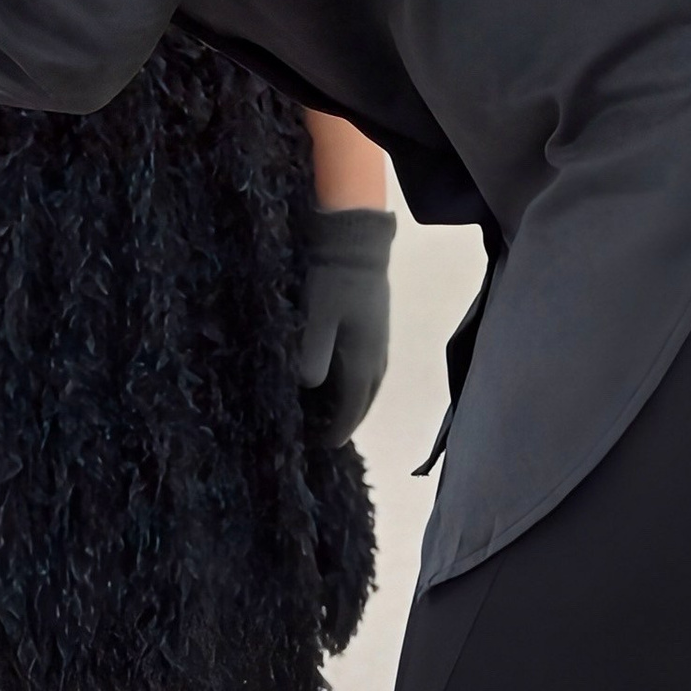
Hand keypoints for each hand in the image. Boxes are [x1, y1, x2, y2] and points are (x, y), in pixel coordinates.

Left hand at [297, 204, 393, 442]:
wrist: (356, 245)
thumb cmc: (332, 283)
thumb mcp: (316, 319)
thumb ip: (313, 355)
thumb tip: (309, 387)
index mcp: (363, 361)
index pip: (353, 408)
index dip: (338, 430)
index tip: (322, 445)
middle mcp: (377, 358)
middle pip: (365, 401)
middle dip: (346, 420)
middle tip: (324, 434)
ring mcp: (380, 344)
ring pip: (369, 386)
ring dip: (354, 403)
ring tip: (331, 413)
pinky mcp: (377, 331)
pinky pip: (369, 371)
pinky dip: (356, 385)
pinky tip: (340, 381)